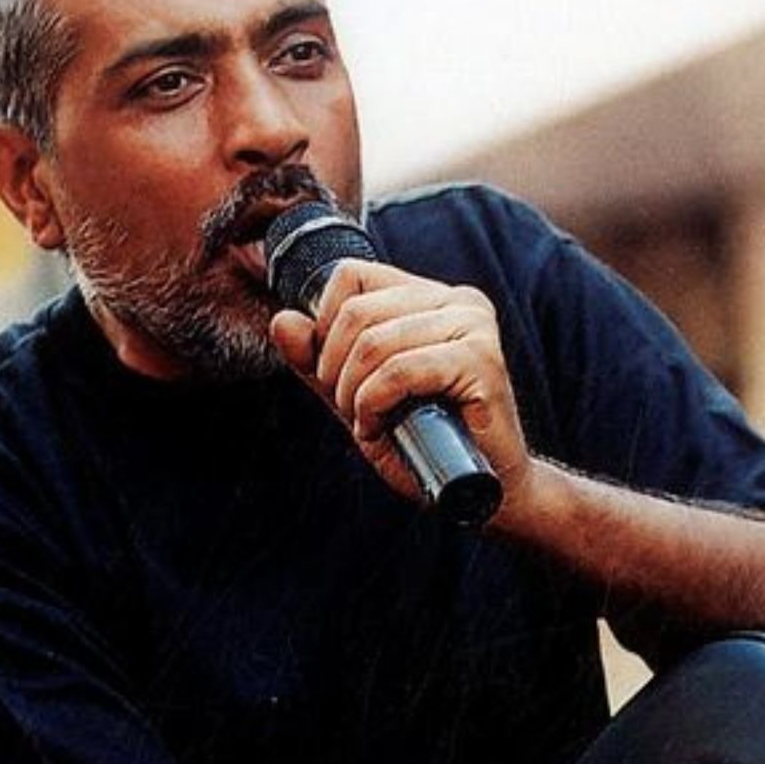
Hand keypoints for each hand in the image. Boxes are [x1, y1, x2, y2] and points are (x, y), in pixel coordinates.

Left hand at [268, 260, 533, 509]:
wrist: (481, 488)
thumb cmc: (423, 440)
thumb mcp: (355, 395)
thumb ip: (317, 360)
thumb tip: (282, 320)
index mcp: (431, 296)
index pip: (352, 275)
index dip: (324, 326)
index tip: (335, 372)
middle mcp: (459, 300)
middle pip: (356, 311)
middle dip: (335, 369)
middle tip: (350, 408)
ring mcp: (474, 326)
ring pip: (374, 341)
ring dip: (353, 393)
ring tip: (368, 421)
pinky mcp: (482, 361)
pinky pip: (400, 371)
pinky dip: (374, 404)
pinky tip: (380, 428)